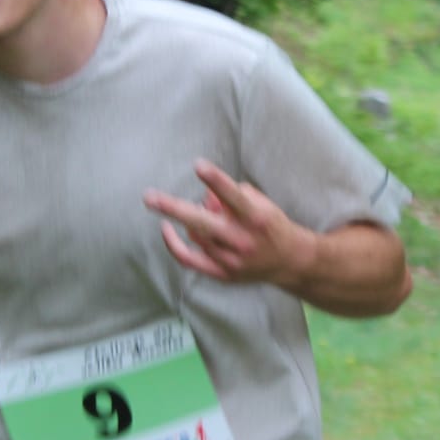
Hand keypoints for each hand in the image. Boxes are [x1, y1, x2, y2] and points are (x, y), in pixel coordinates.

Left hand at [144, 159, 314, 287]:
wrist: (290, 261)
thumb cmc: (271, 225)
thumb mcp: (260, 204)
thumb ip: (233, 196)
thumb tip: (205, 197)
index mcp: (256, 218)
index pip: (233, 196)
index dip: (216, 180)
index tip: (198, 165)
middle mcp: (242, 240)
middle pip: (202, 222)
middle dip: (174, 208)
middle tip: (149, 197)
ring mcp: (231, 260)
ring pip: (196, 235)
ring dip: (188, 219)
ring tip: (194, 210)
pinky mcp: (222, 274)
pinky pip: (189, 260)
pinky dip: (174, 245)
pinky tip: (166, 229)